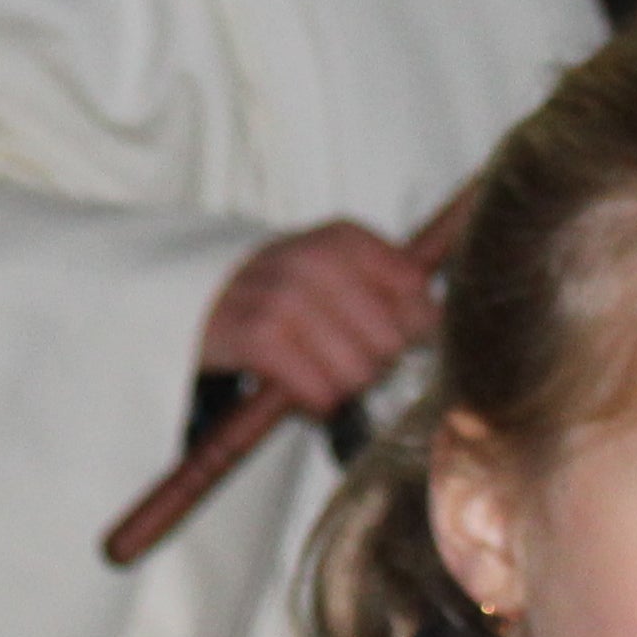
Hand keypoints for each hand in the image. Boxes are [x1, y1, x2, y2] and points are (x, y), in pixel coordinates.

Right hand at [197, 221, 444, 418]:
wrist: (195, 295)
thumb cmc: (281, 289)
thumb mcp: (333, 266)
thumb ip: (391, 286)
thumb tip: (442, 325)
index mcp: (344, 238)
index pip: (416, 293)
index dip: (412, 327)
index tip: (387, 333)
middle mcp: (314, 260)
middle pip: (390, 341)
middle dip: (374, 360)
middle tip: (344, 355)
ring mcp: (282, 297)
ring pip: (357, 371)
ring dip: (342, 384)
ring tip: (319, 369)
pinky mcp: (254, 336)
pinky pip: (318, 390)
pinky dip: (315, 399)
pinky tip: (300, 385)